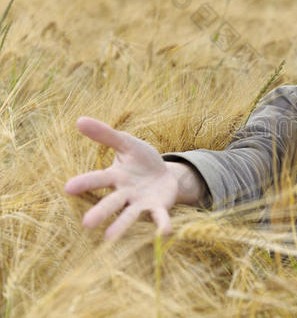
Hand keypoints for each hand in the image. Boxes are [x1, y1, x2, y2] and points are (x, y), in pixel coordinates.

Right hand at [65, 117, 177, 239]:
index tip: (68, 188)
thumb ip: (106, 135)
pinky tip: (166, 232)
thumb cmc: (141, 160)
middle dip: (100, 212)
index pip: (98, 179)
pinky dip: (162, 225)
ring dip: (121, 226)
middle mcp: (125, 194)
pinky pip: (160, 217)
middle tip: (87, 223)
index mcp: (115, 177)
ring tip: (110, 238)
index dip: (85, 183)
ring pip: (130, 215)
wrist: (164, 175)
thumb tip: (79, 120)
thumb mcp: (127, 143)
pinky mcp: (158, 208)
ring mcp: (141, 203)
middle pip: (111, 202)